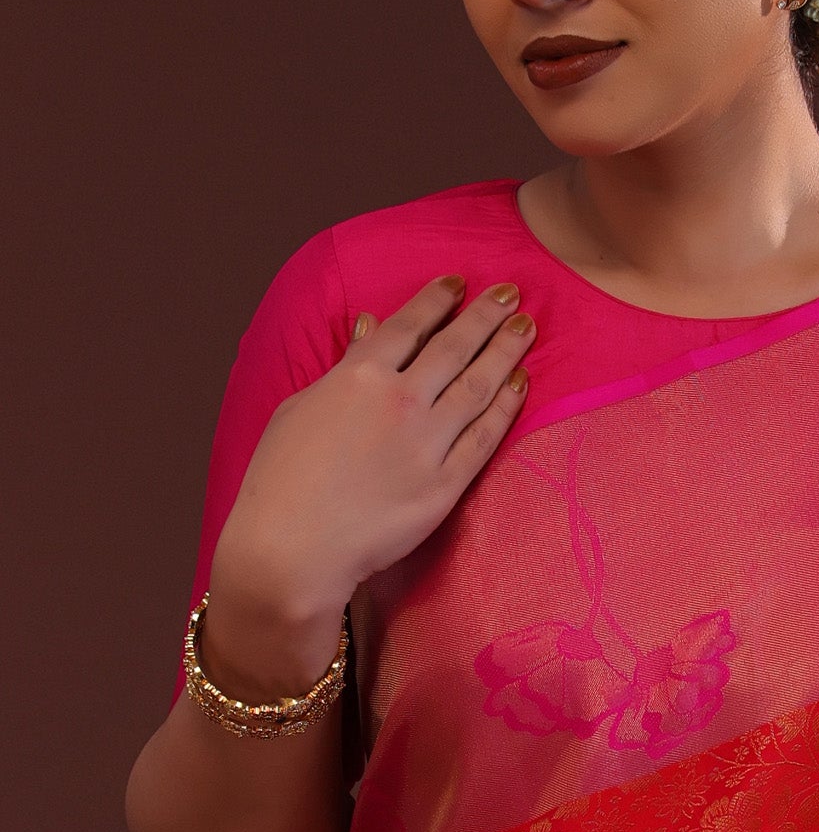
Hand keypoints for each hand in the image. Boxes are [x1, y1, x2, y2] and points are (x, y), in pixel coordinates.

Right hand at [205, 275, 537, 690]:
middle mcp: (400, 401)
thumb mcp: (300, 408)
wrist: (292, 547)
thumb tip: (370, 329)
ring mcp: (426, 443)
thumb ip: (342, 367)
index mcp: (358, 375)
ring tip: (527, 330)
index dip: (437, 301)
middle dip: (485, 316)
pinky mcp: (445, 485)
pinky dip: (505, 408)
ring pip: (477, 386)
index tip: (458, 284)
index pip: (408, 326)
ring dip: (505, 354)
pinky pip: (484, 438)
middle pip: (454, 348)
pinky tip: (521, 386)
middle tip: (510, 294)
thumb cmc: (280, 480)